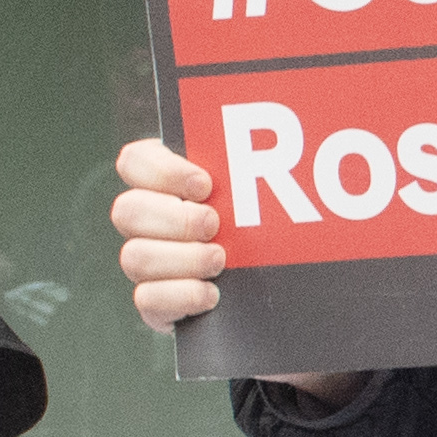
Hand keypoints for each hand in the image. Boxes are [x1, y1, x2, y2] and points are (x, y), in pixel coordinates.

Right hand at [111, 137, 349, 400]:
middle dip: (176, 219)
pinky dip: (180, 296)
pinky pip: (146, 300)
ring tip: (221, 260)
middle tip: (216, 225)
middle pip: (127, 210)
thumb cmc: (268, 229)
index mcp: (163, 183)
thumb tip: (309, 132)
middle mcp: (146, 222)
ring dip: (182, 258)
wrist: (274, 297)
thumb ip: (262, 167)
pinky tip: (212, 294)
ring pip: (134, 256)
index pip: (134, 162)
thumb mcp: (264, 193)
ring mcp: (147, 264)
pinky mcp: (156, 304)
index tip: (206, 185)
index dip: (163, 171)